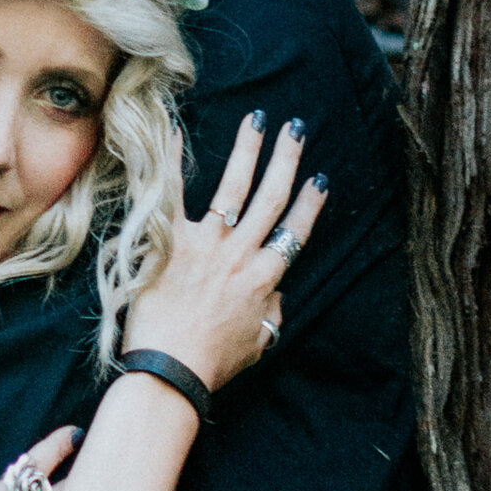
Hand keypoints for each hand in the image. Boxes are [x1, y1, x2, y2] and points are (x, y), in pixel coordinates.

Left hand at [125, 113, 326, 391]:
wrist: (170, 370)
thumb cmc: (210, 364)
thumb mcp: (256, 344)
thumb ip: (271, 315)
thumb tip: (277, 297)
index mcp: (264, 280)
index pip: (295, 233)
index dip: (310, 205)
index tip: (319, 180)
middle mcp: (241, 255)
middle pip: (272, 198)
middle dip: (287, 160)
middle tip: (296, 129)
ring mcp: (207, 246)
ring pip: (235, 188)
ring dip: (249, 151)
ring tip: (258, 120)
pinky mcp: (171, 244)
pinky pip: (172, 196)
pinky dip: (172, 162)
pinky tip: (174, 132)